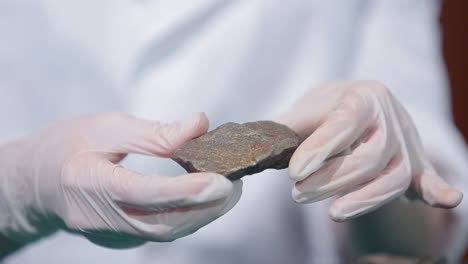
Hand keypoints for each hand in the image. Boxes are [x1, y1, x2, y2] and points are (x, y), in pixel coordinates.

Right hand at [0, 112, 240, 248]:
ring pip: (166, 232)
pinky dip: (189, 217)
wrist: (37, 181)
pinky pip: (162, 232)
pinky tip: (205, 199)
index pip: (144, 192)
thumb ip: (154, 132)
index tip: (222, 181)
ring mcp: (111, 234)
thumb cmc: (67, 147)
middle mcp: (100, 219)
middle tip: (236, 184)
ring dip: (203, 214)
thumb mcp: (105, 127)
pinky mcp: (122, 238)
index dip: (185, 190)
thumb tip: (200, 125)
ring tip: (229, 190)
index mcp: (88, 183)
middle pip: (163, 222)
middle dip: (206, 207)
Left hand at [276, 81, 461, 220]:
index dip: (320, 149)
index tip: (293, 172)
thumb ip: (280, 130)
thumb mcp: (301, 112)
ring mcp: (405, 142)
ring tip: (332, 212)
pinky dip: (437, 190)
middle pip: (369, 157)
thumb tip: (248, 149)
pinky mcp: (414, 164)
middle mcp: (389, 116)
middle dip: (332, 180)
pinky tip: (446, 199)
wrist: (356, 105)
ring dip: (363, 199)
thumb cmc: (324, 111)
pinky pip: (427, 177)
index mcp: (361, 96)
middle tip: (297, 193)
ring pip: (393, 176)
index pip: (343, 123)